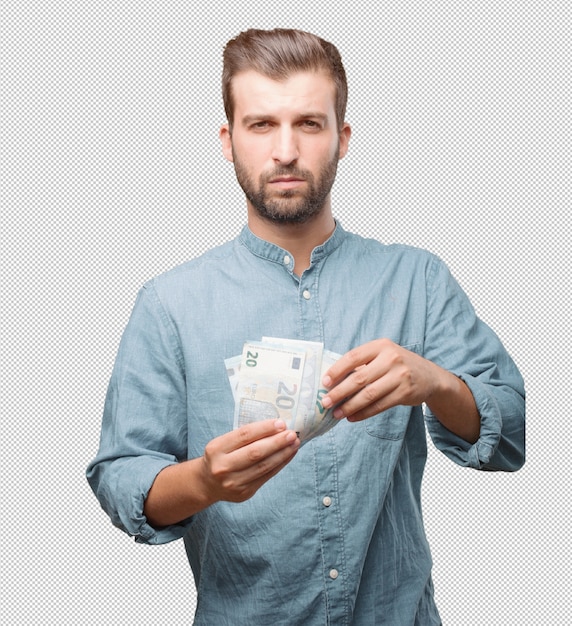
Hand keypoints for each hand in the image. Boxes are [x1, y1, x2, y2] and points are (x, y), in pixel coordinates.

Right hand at [200, 419, 299, 502]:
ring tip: (295, 444)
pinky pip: (266, 477)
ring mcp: (233, 482)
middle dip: (277, 442)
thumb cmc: (220, 456)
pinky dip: (280, 464)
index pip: (244, 435)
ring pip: (263, 466)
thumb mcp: (223, 443)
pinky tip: (288, 455)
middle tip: (292, 434)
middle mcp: (223, 466)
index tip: (281, 423)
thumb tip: (276, 427)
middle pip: (255, 452)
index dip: (264, 428)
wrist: (207, 483)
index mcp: (216, 448)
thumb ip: (244, 436)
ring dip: (282, 454)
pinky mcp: (244, 493)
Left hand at [321, 338, 443, 421]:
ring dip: (349, 406)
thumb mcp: (382, 355)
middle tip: (325, 402)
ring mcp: (399, 376)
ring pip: (368, 395)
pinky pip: (379, 406)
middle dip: (339, 392)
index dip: (336, 370)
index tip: (324, 382)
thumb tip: (333, 381)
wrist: (430, 376)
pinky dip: (363, 413)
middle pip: (359, 378)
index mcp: (381, 346)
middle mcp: (391, 358)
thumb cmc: (397, 365)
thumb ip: (362, 364)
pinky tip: (352, 417)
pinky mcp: (405, 393)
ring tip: (336, 413)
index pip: (353, 357)